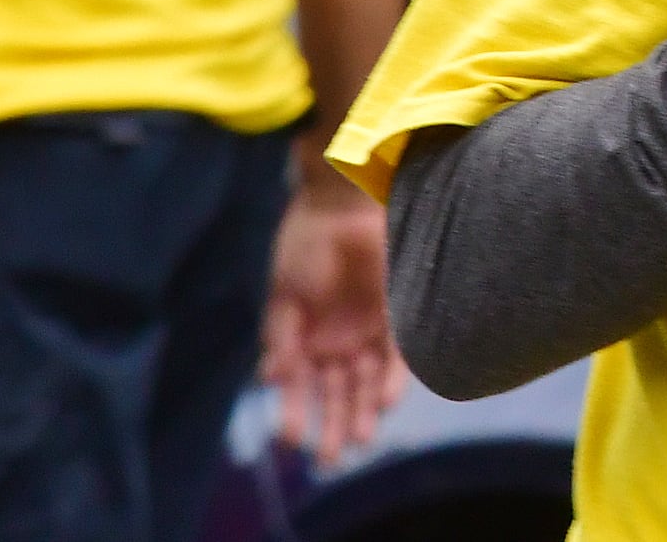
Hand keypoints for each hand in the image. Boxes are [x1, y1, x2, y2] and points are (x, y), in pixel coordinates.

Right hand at [260, 181, 402, 464]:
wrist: (337, 206)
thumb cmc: (303, 250)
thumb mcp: (284, 299)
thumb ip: (280, 340)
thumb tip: (269, 380)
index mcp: (309, 344)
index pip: (303, 390)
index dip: (297, 414)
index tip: (291, 441)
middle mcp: (340, 345)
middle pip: (338, 394)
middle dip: (334, 426)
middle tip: (330, 460)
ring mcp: (368, 333)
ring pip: (367, 383)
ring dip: (363, 412)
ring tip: (361, 441)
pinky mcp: (395, 317)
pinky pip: (397, 356)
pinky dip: (392, 380)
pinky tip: (385, 402)